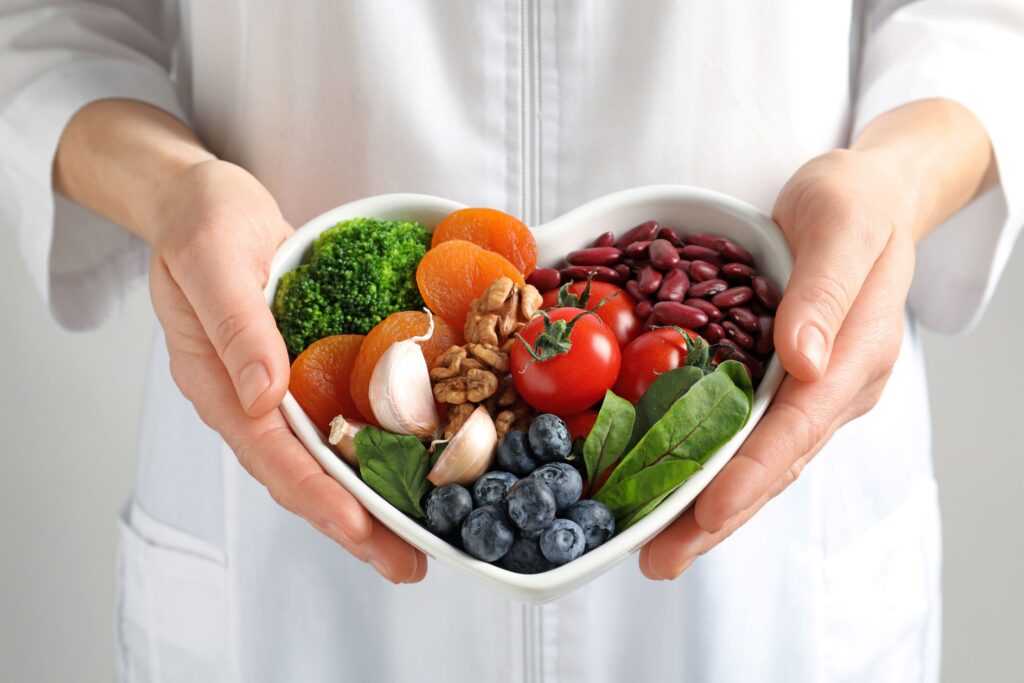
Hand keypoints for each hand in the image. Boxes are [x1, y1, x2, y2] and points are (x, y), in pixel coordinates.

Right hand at [147, 159, 426, 582]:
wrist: (204, 200)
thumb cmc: (201, 221)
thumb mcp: (212, 257)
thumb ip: (234, 325)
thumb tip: (264, 396)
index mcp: (218, 382)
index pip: (269, 454)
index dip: (315, 495)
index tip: (359, 528)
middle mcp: (250, 398)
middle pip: (302, 475)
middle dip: (354, 525)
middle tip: (408, 564)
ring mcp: (278, 389)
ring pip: (324, 459)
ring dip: (369, 501)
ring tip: (417, 539)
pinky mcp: (306, 370)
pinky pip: (340, 421)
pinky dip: (375, 451)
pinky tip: (413, 467)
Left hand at [640, 148, 916, 577]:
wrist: (870, 196)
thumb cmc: (854, 202)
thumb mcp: (841, 224)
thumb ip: (824, 291)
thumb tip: (804, 361)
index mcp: (855, 354)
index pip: (798, 427)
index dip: (751, 473)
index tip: (709, 513)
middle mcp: (835, 385)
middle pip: (774, 464)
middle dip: (718, 517)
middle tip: (658, 560)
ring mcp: (812, 389)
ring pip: (759, 461)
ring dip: (709, 507)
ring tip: (656, 548)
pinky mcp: (787, 381)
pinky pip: (749, 435)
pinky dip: (711, 466)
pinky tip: (672, 489)